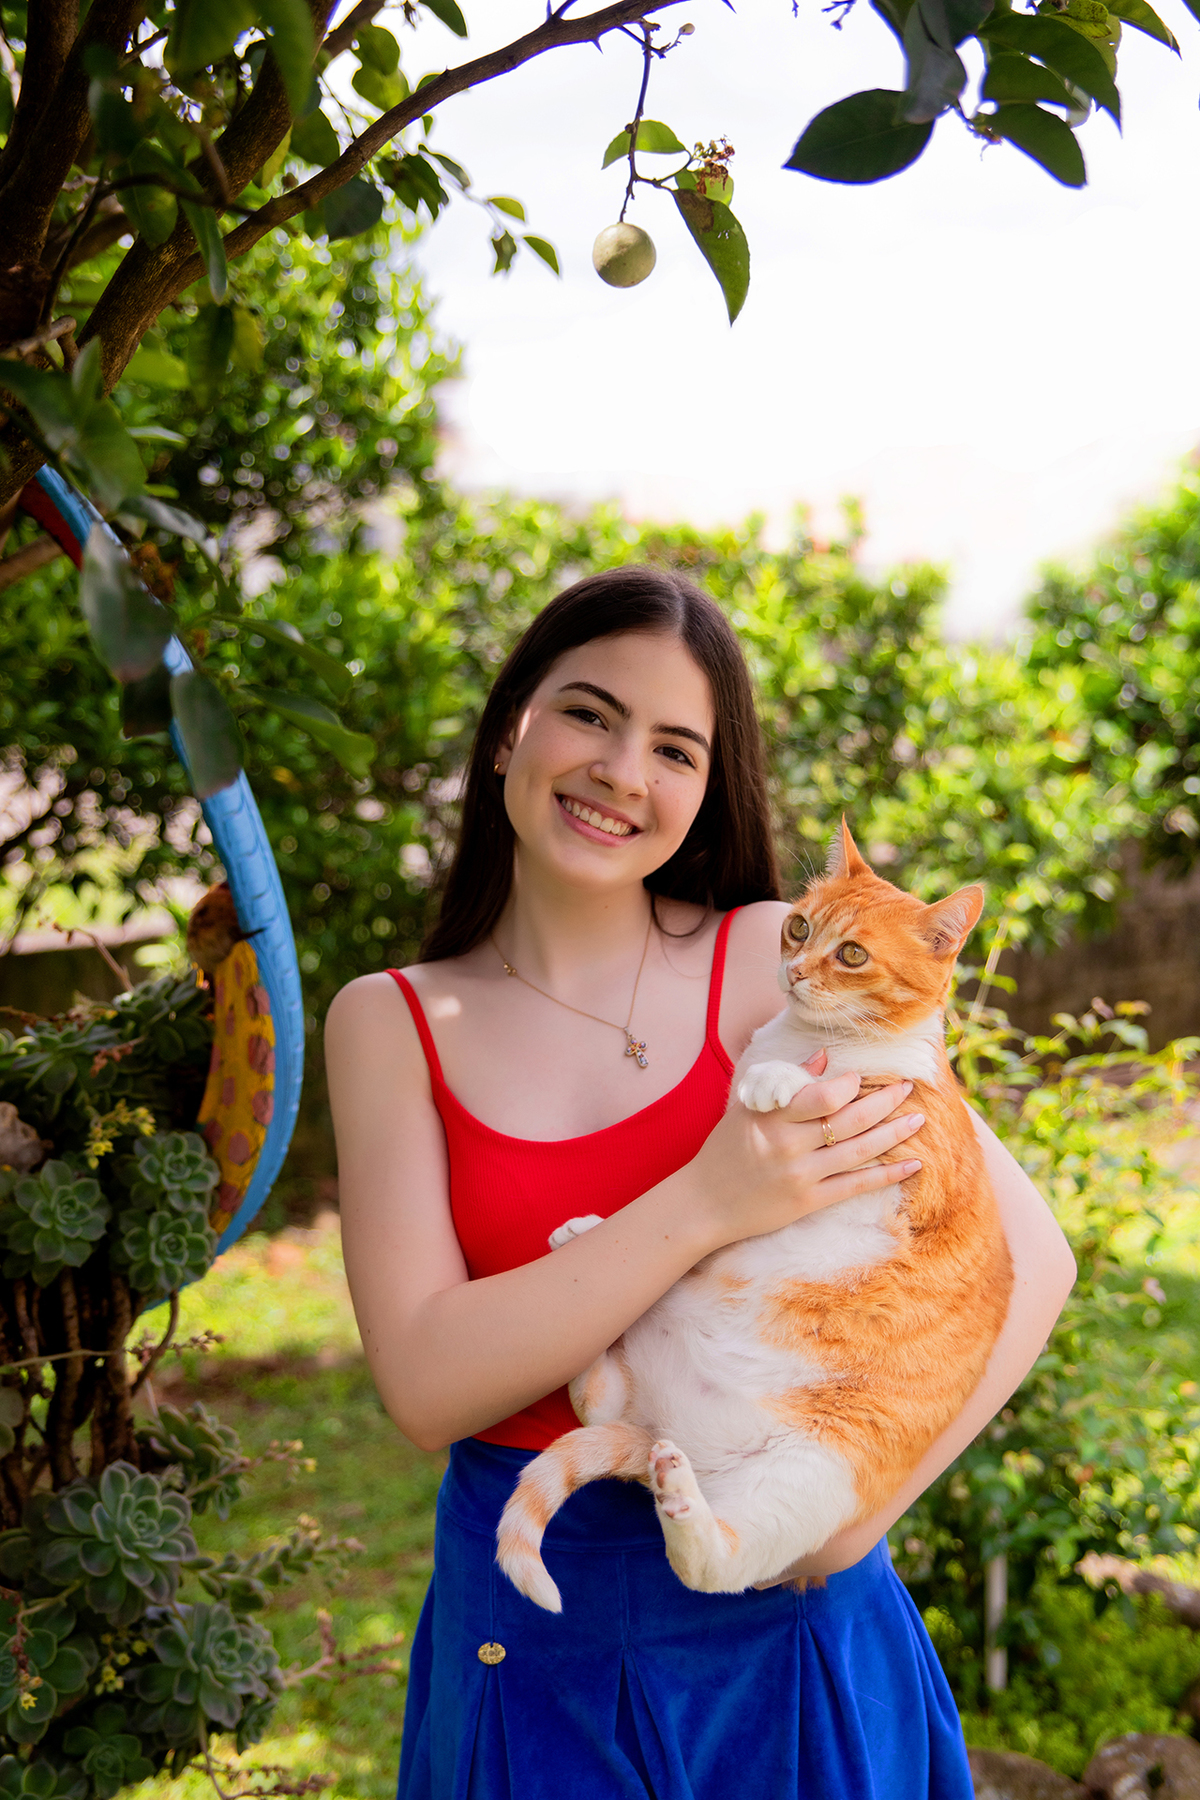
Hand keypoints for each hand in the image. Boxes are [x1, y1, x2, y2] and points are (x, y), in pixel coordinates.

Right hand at [690, 1050, 923, 1251]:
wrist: (704, 1203)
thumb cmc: (725, 1150)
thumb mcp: (747, 1110)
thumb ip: (786, 1083)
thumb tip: (824, 1057)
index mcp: (771, 1118)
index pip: (821, 1096)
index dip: (849, 1085)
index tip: (863, 1076)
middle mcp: (788, 1146)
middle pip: (849, 1121)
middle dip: (885, 1102)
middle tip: (909, 1087)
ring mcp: (800, 1176)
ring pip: (859, 1151)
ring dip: (894, 1134)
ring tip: (918, 1119)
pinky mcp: (808, 1202)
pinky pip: (856, 1186)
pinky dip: (887, 1174)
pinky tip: (912, 1164)